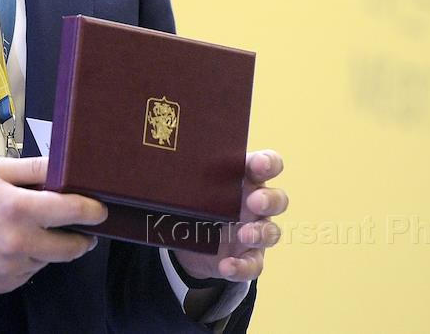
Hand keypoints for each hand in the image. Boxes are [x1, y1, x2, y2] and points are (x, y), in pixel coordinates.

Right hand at [0, 155, 107, 295]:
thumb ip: (31, 168)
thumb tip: (64, 165)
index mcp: (17, 208)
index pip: (71, 211)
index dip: (92, 210)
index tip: (100, 209)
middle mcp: (18, 243)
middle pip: (71, 247)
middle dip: (82, 237)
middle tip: (82, 229)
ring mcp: (11, 269)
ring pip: (48, 261)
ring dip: (48, 248)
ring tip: (29, 232)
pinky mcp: (2, 286)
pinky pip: (28, 274)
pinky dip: (28, 261)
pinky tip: (9, 247)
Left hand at [174, 149, 286, 282]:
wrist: (191, 239)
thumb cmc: (197, 200)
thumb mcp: (191, 186)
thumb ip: (184, 175)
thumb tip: (152, 165)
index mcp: (245, 178)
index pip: (267, 164)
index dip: (268, 163)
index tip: (259, 165)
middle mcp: (256, 204)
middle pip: (278, 199)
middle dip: (269, 200)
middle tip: (254, 201)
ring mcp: (255, 232)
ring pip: (272, 232)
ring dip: (260, 233)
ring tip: (243, 235)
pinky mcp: (248, 258)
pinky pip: (253, 265)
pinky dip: (241, 267)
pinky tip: (226, 266)